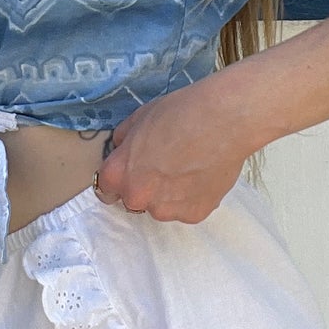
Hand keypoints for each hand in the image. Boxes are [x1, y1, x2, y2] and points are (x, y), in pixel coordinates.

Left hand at [94, 78, 252, 223]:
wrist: (223, 121)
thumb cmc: (180, 113)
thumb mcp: (139, 118)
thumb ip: (124, 140)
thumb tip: (123, 149)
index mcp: (118, 174)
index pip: (105, 189)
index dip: (119, 178)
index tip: (132, 171)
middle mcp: (138, 198)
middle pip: (134, 199)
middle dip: (145, 186)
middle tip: (166, 164)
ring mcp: (166, 210)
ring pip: (162, 206)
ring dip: (169, 194)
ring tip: (189, 168)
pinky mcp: (194, 215)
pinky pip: (187, 208)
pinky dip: (193, 197)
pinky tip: (203, 174)